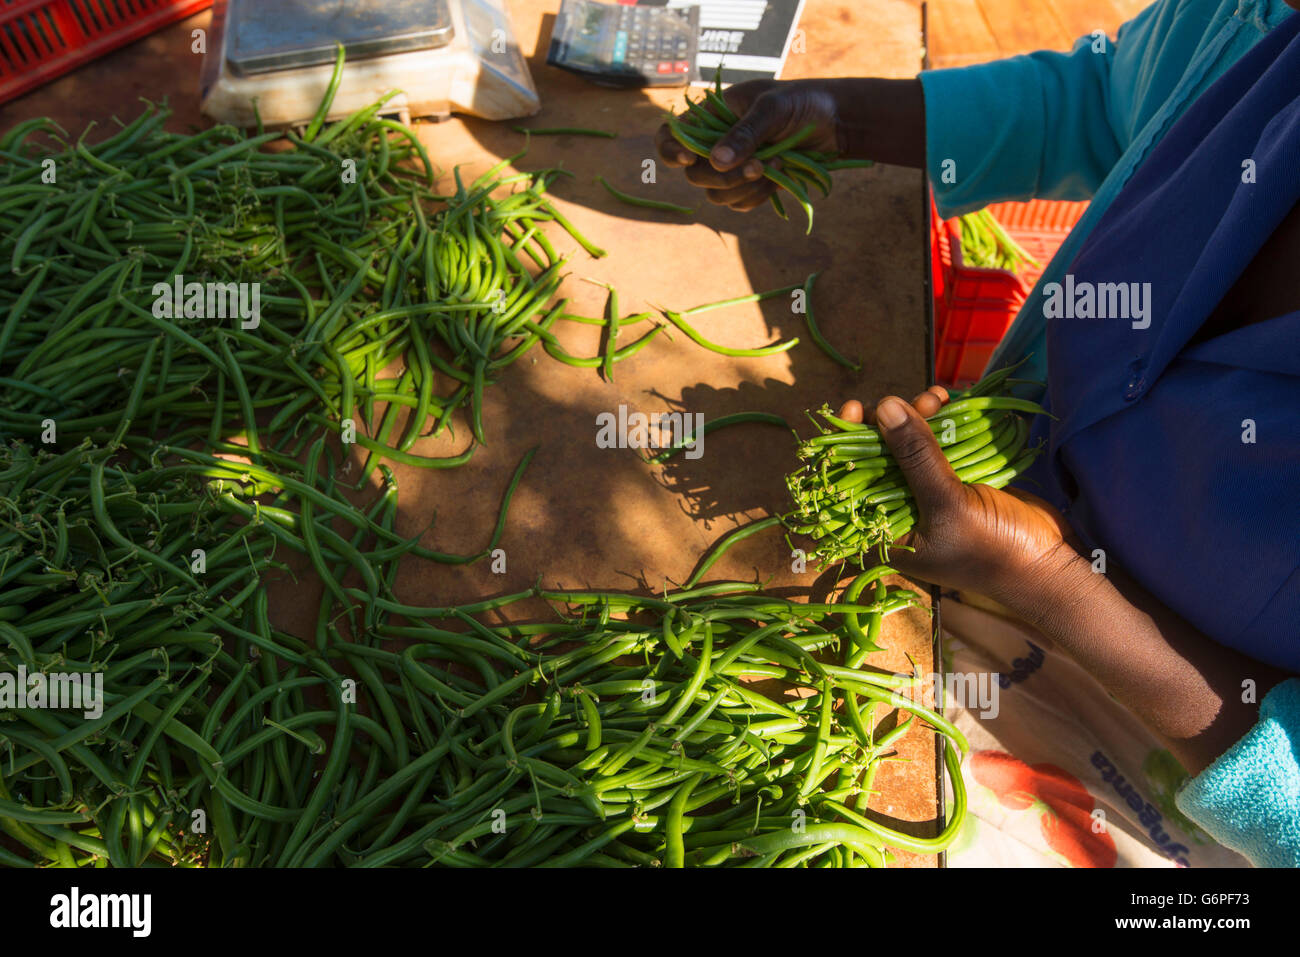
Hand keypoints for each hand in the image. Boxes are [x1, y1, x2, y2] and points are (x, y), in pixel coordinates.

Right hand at [654, 79, 841, 210]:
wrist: (837, 122)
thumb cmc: (804, 102)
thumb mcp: (773, 108)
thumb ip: (745, 133)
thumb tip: (716, 162)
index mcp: (712, 116)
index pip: (672, 136)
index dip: (670, 150)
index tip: (689, 159)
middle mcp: (717, 144)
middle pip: (695, 174)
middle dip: (724, 176)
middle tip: (757, 166)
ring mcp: (734, 168)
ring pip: (717, 195)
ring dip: (745, 187)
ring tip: (776, 165)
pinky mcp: (752, 186)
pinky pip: (740, 203)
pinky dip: (758, 195)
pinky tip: (780, 178)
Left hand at [838, 387, 1081, 602]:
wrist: (1048, 562)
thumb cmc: (992, 549)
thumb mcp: (948, 504)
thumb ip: (916, 457)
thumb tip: (885, 407)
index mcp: (882, 532)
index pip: (846, 484)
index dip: (844, 445)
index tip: (855, 409)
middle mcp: (897, 512)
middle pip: (875, 457)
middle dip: (889, 423)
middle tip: (907, 402)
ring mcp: (926, 494)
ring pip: (907, 445)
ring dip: (916, 416)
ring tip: (934, 398)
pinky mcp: (953, 480)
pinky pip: (936, 444)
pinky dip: (938, 421)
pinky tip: (944, 400)